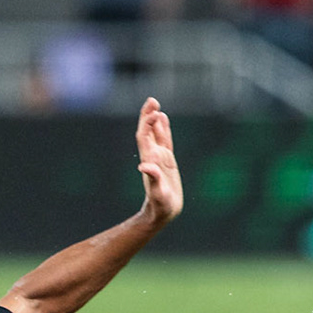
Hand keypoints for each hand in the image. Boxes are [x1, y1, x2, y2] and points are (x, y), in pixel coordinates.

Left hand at [135, 97, 182, 225]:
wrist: (162, 212)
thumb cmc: (160, 205)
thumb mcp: (158, 194)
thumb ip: (153, 179)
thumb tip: (145, 166)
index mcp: (150, 160)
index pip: (145, 137)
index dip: (147, 124)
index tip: (155, 113)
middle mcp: (152, 156)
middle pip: (147, 131)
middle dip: (148, 116)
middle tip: (152, 100)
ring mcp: (159, 157)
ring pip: (155, 134)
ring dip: (154, 119)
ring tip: (155, 104)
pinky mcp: (167, 161)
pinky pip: (165, 141)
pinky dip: (164, 129)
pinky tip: (164, 119)